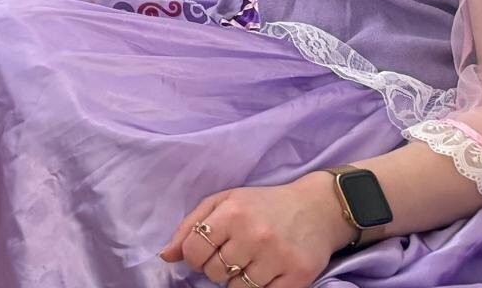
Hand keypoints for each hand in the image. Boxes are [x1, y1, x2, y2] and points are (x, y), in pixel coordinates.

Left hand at [160, 174, 353, 287]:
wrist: (316, 208)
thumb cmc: (262, 204)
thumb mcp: (224, 202)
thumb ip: (191, 226)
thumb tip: (166, 256)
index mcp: (232, 213)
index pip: (194, 252)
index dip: (195, 256)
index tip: (206, 252)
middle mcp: (254, 235)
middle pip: (215, 273)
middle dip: (218, 268)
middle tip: (233, 254)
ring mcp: (277, 257)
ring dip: (239, 279)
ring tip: (250, 260)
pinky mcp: (298, 276)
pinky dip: (260, 286)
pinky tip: (266, 271)